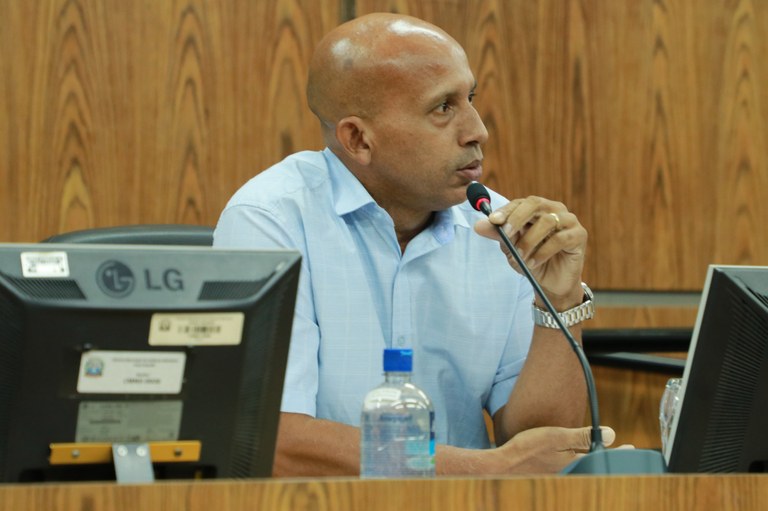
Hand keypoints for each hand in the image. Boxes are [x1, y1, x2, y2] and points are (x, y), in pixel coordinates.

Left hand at [473, 196, 586, 309]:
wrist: (551, 284)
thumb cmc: (532, 260)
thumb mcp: (511, 248)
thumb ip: (498, 235)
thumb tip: (478, 225)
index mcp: (537, 209)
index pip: (521, 203)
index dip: (506, 210)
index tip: (493, 220)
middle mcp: (554, 210)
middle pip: (535, 204)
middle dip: (517, 218)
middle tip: (506, 234)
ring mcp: (569, 221)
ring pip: (548, 221)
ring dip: (529, 240)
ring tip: (520, 257)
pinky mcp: (579, 235)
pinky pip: (560, 239)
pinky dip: (543, 252)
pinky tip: (534, 263)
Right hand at [492, 425, 616, 473]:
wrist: (504, 466)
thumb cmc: (528, 449)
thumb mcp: (557, 436)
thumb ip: (583, 437)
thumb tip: (611, 435)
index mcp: (576, 464)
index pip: (603, 457)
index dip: (618, 452)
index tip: (631, 448)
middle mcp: (571, 474)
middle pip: (595, 466)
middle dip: (607, 459)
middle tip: (619, 452)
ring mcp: (561, 477)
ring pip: (584, 470)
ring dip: (592, 462)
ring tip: (599, 454)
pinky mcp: (551, 478)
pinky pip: (571, 472)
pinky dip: (578, 465)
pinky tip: (573, 459)